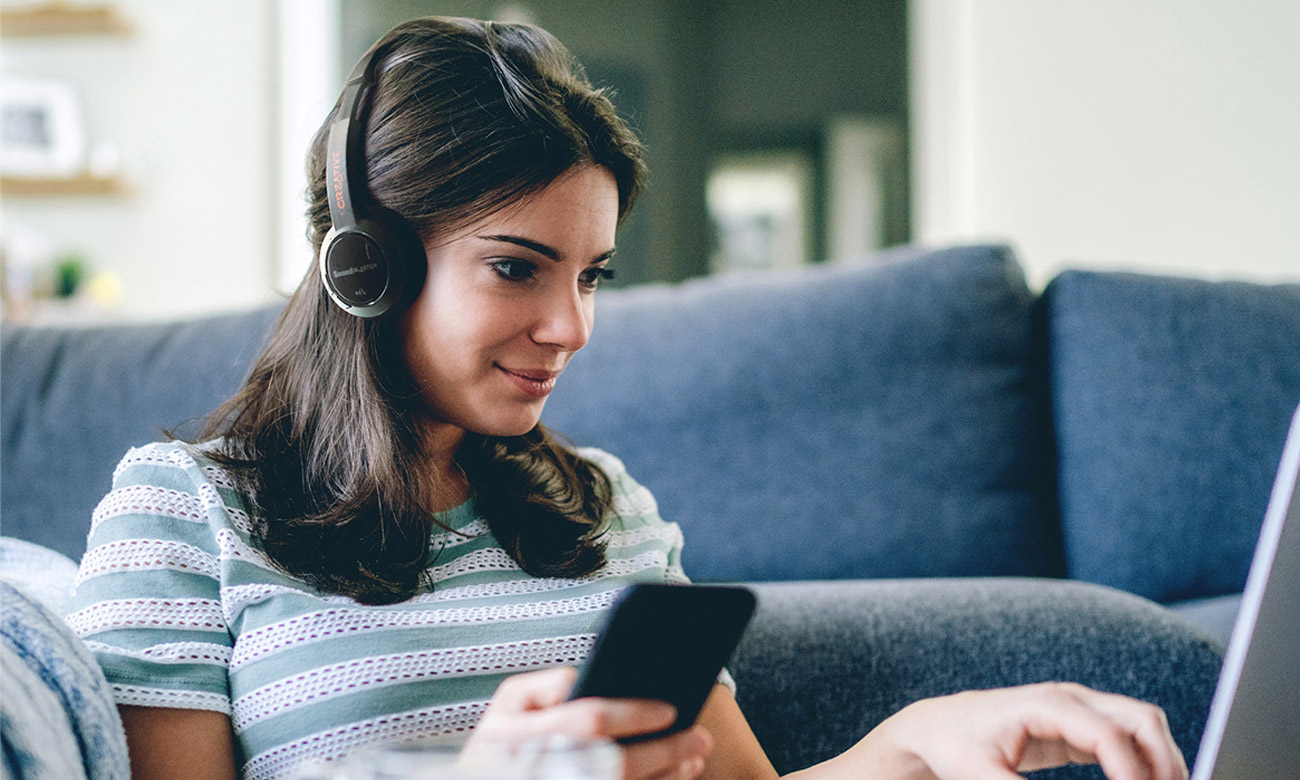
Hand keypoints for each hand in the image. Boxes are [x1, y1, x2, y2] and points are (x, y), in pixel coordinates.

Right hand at [469, 667, 712, 779]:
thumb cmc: (502, 739)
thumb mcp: (509, 703)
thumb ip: (546, 686)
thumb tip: (588, 678)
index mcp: (524, 734)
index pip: (590, 720)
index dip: (634, 714)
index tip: (670, 709)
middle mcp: (543, 769)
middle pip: (616, 765)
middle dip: (664, 751)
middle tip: (700, 738)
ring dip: (667, 777)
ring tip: (695, 757)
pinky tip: (676, 777)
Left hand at [872, 683, 1187, 779]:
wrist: (938, 726)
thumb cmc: (954, 745)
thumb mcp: (979, 773)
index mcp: (1047, 703)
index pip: (1109, 734)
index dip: (1132, 773)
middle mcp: (1070, 698)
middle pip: (1142, 719)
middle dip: (1165, 761)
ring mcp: (1078, 708)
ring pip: (1143, 725)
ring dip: (1162, 759)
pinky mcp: (1077, 727)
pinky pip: (1127, 738)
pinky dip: (1145, 761)